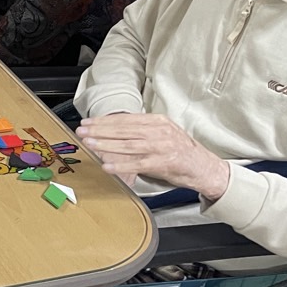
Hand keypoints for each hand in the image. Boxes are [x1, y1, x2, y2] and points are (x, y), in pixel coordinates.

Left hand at [76, 113, 230, 198]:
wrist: (204, 166)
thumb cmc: (180, 151)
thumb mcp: (162, 134)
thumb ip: (141, 131)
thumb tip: (114, 131)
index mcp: (157, 121)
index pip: (126, 119)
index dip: (104, 121)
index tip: (88, 122)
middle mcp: (159, 131)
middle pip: (124, 130)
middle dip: (100, 130)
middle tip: (82, 131)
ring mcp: (161, 147)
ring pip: (128, 144)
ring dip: (106, 144)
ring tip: (89, 144)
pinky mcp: (163, 163)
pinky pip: (137, 164)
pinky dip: (121, 165)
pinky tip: (107, 166)